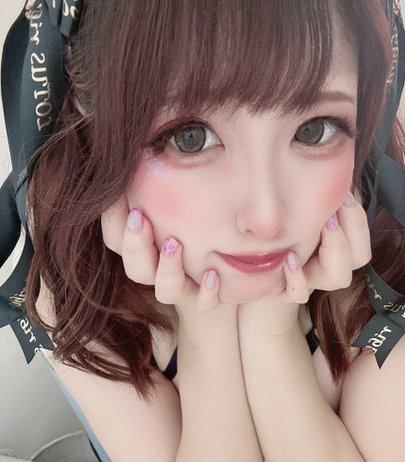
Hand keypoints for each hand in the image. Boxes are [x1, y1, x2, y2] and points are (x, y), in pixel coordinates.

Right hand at [101, 198, 236, 340]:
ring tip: (177, 244)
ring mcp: (181, 289)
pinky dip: (206, 293)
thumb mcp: (174, 205)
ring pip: (164, 290)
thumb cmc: (192, 236)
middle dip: (135, 244)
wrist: (219, 283)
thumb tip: (143, 142)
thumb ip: (156, 184)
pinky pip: (203, 305)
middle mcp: (157, 272)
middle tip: (140, 217)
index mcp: (142, 249)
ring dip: (168, 269)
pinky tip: (214, 275)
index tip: (116, 190)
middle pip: (134, 267)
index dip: (112, 219)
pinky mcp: (204, 302)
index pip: (115, 238)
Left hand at [238, 192, 370, 335]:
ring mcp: (311, 281)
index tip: (344, 193)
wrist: (250, 267)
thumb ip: (318, 198)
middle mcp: (330, 266)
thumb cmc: (278, 234)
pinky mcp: (286, 293)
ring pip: (339, 278)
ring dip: (334, 250)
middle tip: (332, 211)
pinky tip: (289, 258)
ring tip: (319, 228)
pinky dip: (297, 278)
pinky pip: (298, 294)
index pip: (363, 236)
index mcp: (338, 246)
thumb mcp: (299, 213)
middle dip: (351, 229)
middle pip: (359, 258)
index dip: (358, 218)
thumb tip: (333, 166)